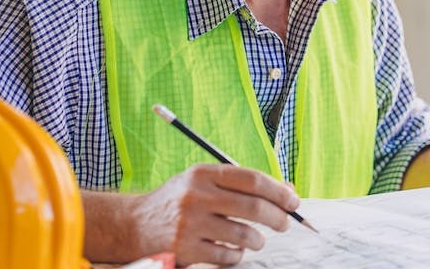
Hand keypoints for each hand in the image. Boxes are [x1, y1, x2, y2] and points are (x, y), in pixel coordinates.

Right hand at [126, 164, 299, 265]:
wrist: (135, 224)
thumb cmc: (180, 200)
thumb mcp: (205, 182)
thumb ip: (243, 184)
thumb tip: (288, 190)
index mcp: (204, 173)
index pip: (252, 179)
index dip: (279, 191)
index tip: (294, 201)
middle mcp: (196, 195)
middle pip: (252, 207)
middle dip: (277, 217)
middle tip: (285, 223)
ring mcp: (189, 223)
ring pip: (243, 234)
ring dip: (258, 240)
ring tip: (258, 239)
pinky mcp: (185, 248)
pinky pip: (227, 256)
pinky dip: (238, 255)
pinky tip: (235, 250)